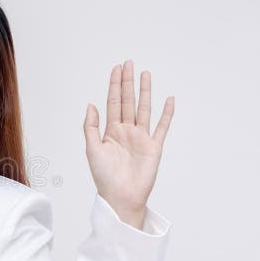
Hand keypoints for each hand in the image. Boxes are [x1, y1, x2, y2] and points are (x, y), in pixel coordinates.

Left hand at [83, 59, 174, 227]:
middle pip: (128, 101)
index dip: (114, 86)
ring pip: (144, 109)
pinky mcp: (154, 146)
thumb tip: (91, 105)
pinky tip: (169, 99)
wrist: (121, 196)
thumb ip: (91, 127)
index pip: (113, 103)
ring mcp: (141, 137)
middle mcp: (126, 131)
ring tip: (145, 74)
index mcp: (110, 131)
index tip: (116, 69)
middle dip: (128, 83)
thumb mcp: (92, 149)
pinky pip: (162, 127)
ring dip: (145, 92)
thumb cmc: (104, 177)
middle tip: (129, 64)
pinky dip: (166, 113)